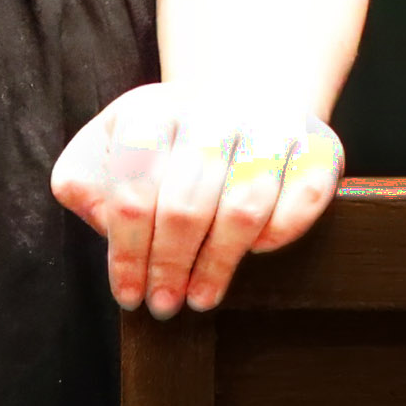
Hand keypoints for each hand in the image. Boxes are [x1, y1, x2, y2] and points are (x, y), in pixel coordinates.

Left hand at [51, 85, 344, 312]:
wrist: (244, 100)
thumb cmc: (168, 142)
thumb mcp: (111, 146)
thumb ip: (86, 179)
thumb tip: (102, 219)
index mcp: (155, 109)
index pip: (132, 189)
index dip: (126, 252)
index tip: (128, 294)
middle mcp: (215, 110)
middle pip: (186, 204)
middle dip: (169, 265)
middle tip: (163, 305)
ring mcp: (272, 126)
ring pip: (244, 208)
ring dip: (218, 264)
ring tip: (200, 298)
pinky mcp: (319, 147)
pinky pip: (303, 201)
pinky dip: (279, 234)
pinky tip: (255, 253)